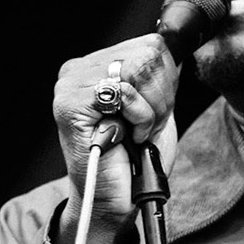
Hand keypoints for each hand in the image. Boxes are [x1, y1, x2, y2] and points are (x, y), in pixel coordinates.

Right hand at [51, 33, 180, 243]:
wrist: (116, 200)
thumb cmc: (133, 160)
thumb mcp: (155, 107)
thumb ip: (158, 74)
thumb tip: (173, 43)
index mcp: (96, 66)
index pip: (151, 43)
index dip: (166, 81)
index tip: (152, 113)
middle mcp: (78, 70)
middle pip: (149, 51)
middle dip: (160, 95)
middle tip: (142, 126)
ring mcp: (70, 84)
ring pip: (140, 68)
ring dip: (150, 108)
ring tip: (133, 132)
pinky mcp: (70, 103)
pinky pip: (125, 91)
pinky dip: (138, 117)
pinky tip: (125, 136)